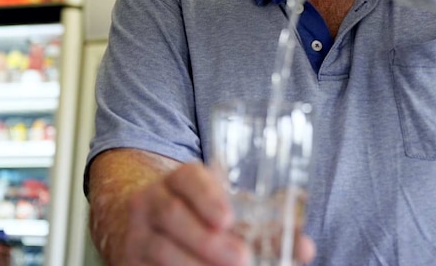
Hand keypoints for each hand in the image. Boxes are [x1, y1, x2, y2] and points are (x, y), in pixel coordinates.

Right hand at [124, 162, 316, 264]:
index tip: (228, 219)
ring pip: (160, 249)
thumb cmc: (199, 214)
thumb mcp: (227, 209)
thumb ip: (266, 226)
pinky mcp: (130, 262)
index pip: (188, 178)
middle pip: (173, 216)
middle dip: (207, 241)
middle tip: (242, 259)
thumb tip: (305, 246)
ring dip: (195, 264)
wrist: (141, 223)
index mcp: (179, 179)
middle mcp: (152, 201)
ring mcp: (137, 233)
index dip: (207, 197)